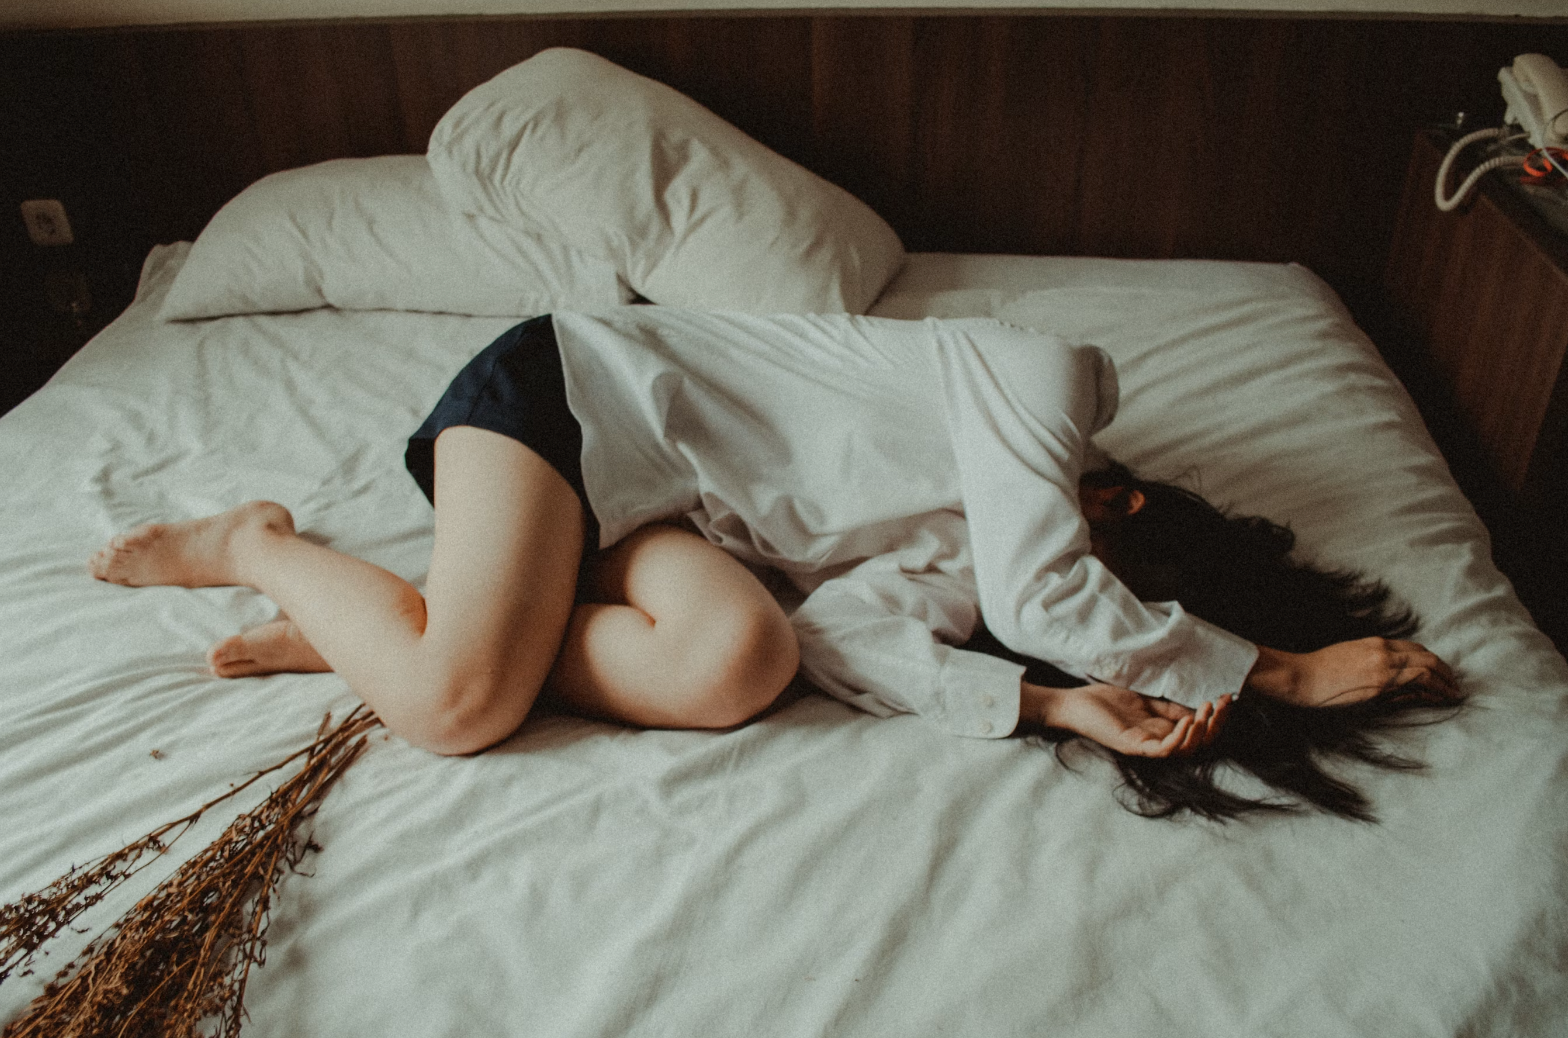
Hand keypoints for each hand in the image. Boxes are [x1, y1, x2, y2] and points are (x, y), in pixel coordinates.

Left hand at [1023, 681, 1231, 757]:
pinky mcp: (1133, 747)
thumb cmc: (1104, 702)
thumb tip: (1197, 704)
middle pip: (1198, 743)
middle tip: (1222, 704)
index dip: (1217, 717)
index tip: (1228, 697)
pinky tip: (1189, 721)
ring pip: (1185, 750)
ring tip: (1207, 712)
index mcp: (1162, 730)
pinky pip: (1163, 750)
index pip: (1199, 731)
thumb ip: (1168, 706)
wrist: (1074, 703)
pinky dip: (1180, 738)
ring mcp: (1146, 747)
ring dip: (1201, 732)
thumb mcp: (1145, 700)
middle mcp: (1158, 742)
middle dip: (1216, 724)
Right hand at [1247, 638, 1458, 707]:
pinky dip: (1433, 691)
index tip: (1440, 673)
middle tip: (1454, 685)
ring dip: (1445, 682)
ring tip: (1453, 694)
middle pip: (1426, 658)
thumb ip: (1374, 664)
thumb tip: (1394, 679)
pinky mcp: (1379, 686)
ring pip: (1427, 670)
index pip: (1414, 649)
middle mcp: (1383, 652)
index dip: (1432, 661)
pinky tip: (1439, 699)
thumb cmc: (1318, 670)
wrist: (1300, 677)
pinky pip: (1415, 685)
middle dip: (1445, 671)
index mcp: (1375, 643)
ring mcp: (1382, 668)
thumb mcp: (1349, 659)